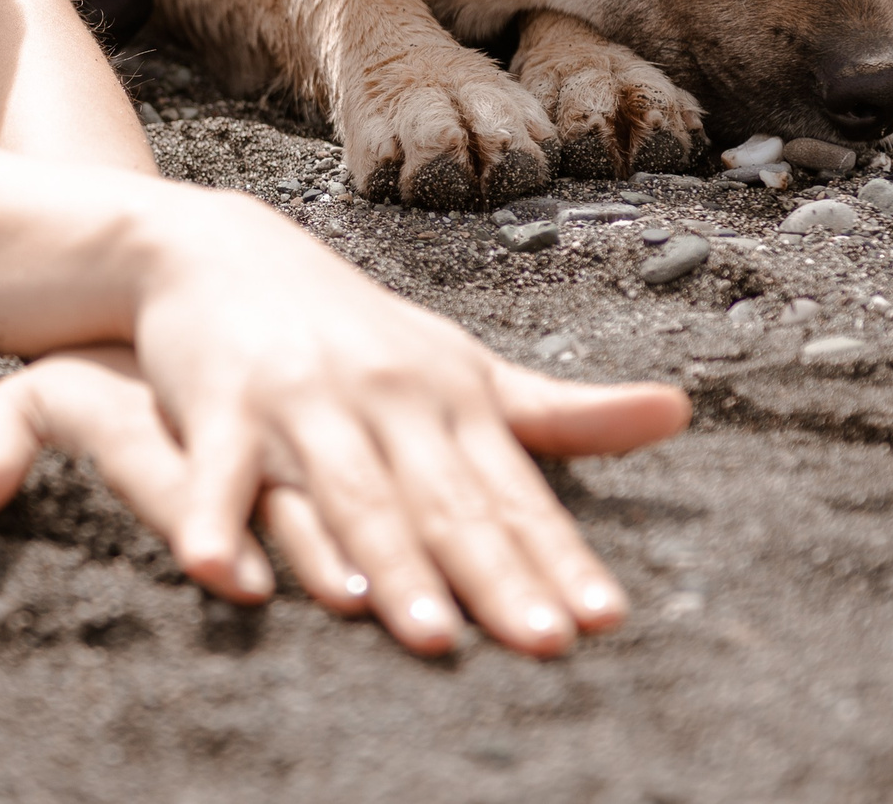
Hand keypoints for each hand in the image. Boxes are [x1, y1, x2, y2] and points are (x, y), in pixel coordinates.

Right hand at [0, 199, 690, 658]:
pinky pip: (218, 478)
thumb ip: (558, 410)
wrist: (214, 249)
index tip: (603, 619)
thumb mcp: (458, 366)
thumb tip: (678, 410)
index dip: (557, 557)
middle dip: (490, 575)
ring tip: (424, 635)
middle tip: (539, 643)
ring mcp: (300, 400)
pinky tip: (228, 577)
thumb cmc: (353, 332)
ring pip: (349, 494)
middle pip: (442, 502)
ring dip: (386, 564)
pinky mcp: (216, 406)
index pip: (512, 493)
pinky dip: (217, 525)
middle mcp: (383, 397)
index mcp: (449, 395)